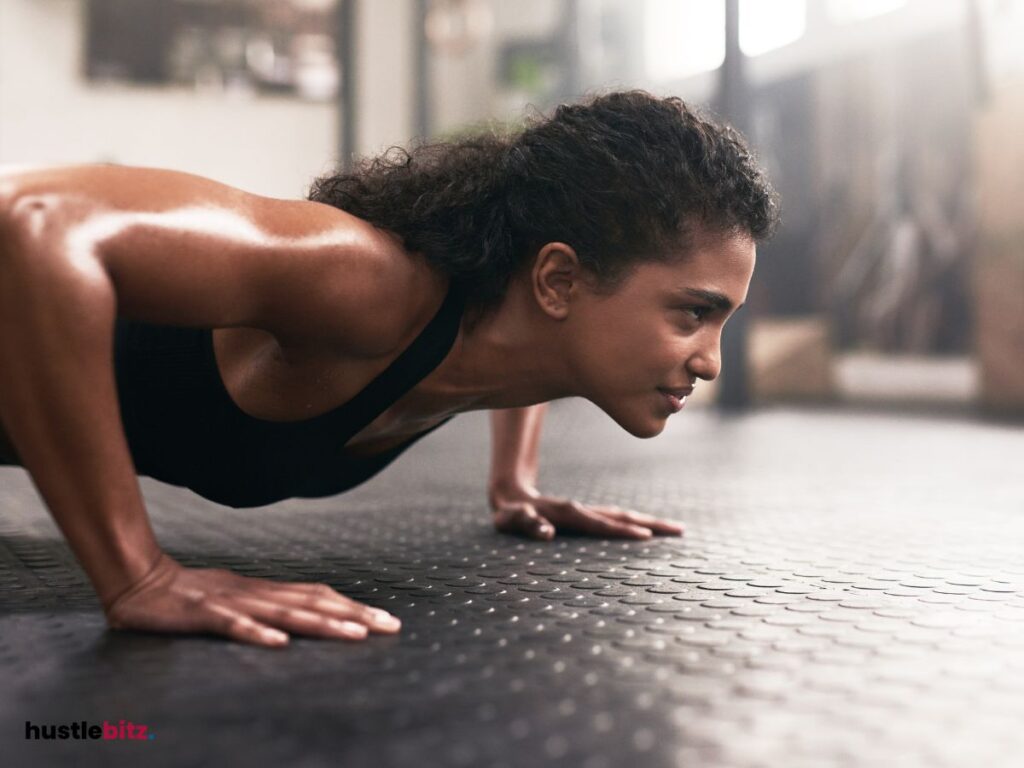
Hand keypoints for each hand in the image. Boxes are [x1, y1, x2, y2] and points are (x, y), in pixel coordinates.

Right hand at [102, 552, 401, 647]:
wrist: (138, 579)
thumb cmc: (190, 595)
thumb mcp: (237, 600)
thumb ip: (267, 608)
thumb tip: (305, 617)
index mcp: (264, 591)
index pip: (318, 596)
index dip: (352, 606)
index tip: (385, 619)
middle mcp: (256, 594)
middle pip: (313, 602)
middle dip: (354, 615)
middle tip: (389, 626)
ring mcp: (231, 602)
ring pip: (284, 612)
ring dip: (321, 624)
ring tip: (354, 635)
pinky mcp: (203, 614)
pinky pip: (233, 625)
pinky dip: (257, 634)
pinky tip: (279, 644)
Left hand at [490, 485, 684, 541]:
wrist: (511, 494)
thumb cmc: (510, 513)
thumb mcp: (511, 519)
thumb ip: (526, 523)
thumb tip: (547, 532)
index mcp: (569, 514)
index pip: (600, 524)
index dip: (622, 530)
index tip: (646, 536)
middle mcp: (584, 511)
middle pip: (623, 516)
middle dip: (651, 524)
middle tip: (680, 531)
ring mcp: (588, 512)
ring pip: (624, 516)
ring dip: (649, 523)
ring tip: (675, 530)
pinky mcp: (588, 516)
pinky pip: (617, 520)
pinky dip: (636, 525)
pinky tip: (650, 531)